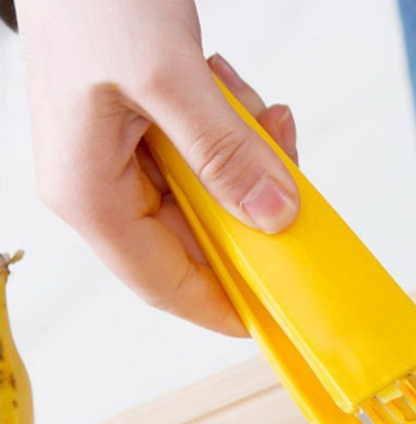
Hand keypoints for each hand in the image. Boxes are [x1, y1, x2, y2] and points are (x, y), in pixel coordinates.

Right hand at [15, 0, 299, 333]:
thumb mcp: (165, 76)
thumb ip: (223, 153)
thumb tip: (274, 216)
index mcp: (91, 195)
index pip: (166, 283)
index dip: (223, 307)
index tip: (273, 316)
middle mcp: (103, 190)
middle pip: (196, 242)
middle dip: (251, 212)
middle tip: (286, 175)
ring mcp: (121, 165)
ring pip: (207, 201)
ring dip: (246, 164)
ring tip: (255, 113)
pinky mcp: (142, 139)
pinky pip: (203, 162)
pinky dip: (233, 136)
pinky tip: (234, 97)